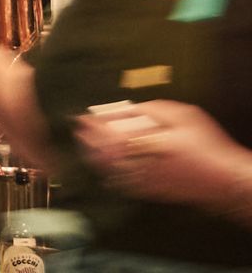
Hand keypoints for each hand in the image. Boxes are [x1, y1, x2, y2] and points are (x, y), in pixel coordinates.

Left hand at [76, 100, 251, 211]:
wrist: (224, 180)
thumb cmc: (205, 144)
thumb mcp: (181, 116)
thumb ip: (150, 110)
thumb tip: (124, 109)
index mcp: (142, 143)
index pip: (106, 133)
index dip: (90, 125)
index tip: (79, 117)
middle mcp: (137, 163)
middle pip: (101, 153)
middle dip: (87, 140)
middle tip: (77, 130)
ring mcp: (142, 181)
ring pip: (108, 169)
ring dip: (94, 156)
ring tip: (85, 145)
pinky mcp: (150, 192)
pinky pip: (121, 183)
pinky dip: (109, 173)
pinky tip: (104, 166)